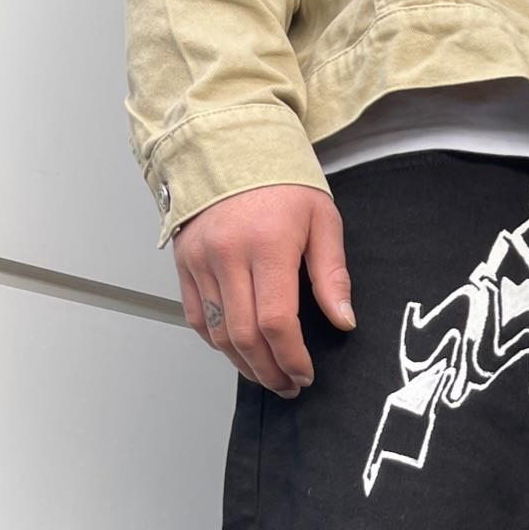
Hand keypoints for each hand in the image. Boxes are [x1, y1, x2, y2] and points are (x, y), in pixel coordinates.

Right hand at [172, 183, 354, 397]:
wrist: (230, 144)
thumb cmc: (281, 179)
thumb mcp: (322, 218)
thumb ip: (332, 274)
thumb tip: (343, 320)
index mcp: (267, 244)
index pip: (276, 321)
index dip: (292, 358)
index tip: (305, 374)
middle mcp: (228, 254)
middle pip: (245, 336)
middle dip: (269, 370)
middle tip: (288, 385)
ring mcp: (201, 260)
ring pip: (218, 333)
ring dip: (243, 364)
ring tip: (267, 375)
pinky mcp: (184, 262)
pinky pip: (198, 317)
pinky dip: (217, 342)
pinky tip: (238, 351)